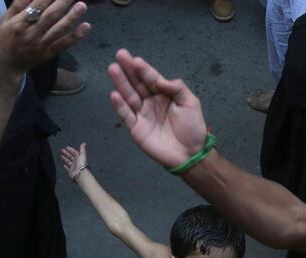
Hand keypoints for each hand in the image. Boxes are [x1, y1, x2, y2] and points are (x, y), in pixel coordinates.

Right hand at [0, 0, 90, 74]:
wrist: (7, 65)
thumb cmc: (5, 38)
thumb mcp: (6, 19)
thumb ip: (19, 4)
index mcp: (20, 23)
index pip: (37, 5)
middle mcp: (31, 34)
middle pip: (50, 16)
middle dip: (62, 3)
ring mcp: (41, 45)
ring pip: (58, 29)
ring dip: (71, 17)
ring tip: (82, 6)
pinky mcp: (49, 53)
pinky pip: (63, 44)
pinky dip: (75, 36)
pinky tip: (86, 27)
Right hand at [60, 143, 88, 180]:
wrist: (80, 174)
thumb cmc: (82, 165)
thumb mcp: (82, 155)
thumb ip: (82, 149)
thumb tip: (83, 143)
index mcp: (79, 158)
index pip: (74, 152)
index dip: (71, 150)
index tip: (66, 147)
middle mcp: (76, 162)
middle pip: (70, 156)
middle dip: (66, 153)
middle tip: (62, 150)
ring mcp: (73, 167)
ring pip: (68, 161)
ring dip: (65, 158)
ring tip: (61, 155)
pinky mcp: (71, 171)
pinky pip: (68, 168)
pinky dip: (66, 166)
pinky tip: (64, 165)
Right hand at [108, 49, 208, 167]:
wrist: (190, 153)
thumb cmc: (192, 127)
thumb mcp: (190, 102)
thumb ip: (176, 88)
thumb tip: (159, 80)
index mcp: (163, 94)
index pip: (151, 78)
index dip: (143, 69)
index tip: (135, 59)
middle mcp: (150, 101)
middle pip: (137, 83)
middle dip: (128, 70)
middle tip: (120, 55)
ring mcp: (142, 115)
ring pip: (129, 96)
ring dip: (121, 83)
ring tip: (113, 69)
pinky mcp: (136, 129)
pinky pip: (126, 115)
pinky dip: (120, 106)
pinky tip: (114, 94)